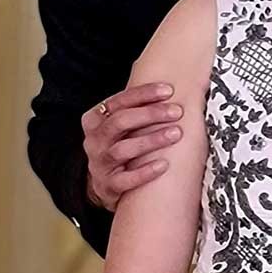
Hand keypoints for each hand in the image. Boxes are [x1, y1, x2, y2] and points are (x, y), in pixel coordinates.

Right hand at [81, 82, 182, 210]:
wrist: (106, 183)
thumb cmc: (121, 144)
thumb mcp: (121, 125)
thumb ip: (137, 107)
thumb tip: (172, 86)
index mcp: (95, 120)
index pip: (118, 101)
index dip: (143, 94)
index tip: (168, 90)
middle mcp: (94, 140)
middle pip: (120, 122)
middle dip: (150, 114)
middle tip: (177, 112)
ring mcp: (99, 164)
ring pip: (123, 149)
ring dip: (151, 140)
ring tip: (175, 134)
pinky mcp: (107, 186)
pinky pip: (125, 180)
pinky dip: (145, 172)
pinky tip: (164, 164)